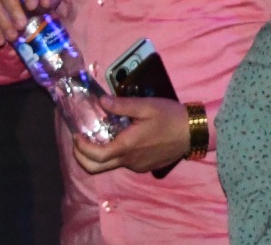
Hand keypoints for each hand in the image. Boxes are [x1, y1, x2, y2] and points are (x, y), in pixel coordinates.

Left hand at [71, 95, 191, 174]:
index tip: (76, 135)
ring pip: (110, 166)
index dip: (81, 148)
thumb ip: (121, 105)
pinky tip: (121, 138)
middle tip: (79, 142)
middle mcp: (129, 161)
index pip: (95, 155)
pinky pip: (123, 163)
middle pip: (96, 168)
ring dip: (98, 155)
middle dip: (81, 158)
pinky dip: (114, 154)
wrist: (194, 132)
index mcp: (126, 146)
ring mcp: (136, 166)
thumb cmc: (170, 117)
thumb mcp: (146, 106)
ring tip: (100, 136)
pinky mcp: (144, 166)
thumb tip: (100, 101)